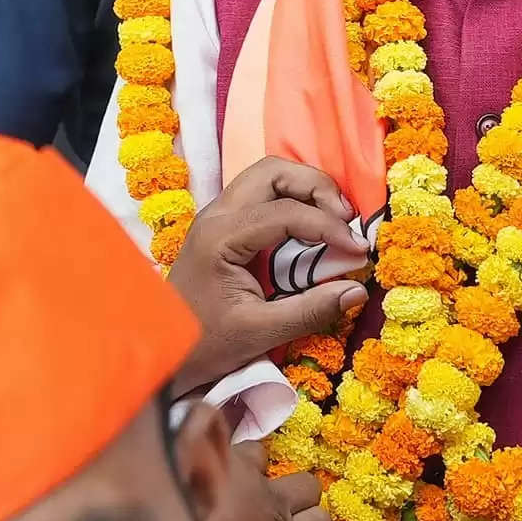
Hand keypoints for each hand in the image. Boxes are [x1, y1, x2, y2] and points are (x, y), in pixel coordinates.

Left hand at [169, 158, 370, 385]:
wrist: (163, 349)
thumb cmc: (204, 342)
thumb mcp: (260, 332)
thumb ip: (310, 310)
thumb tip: (358, 291)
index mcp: (221, 236)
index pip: (286, 211)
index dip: (329, 227)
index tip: (358, 251)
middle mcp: (217, 214)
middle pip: (274, 171)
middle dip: (317, 188)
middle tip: (345, 221)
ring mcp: (218, 215)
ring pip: (268, 176)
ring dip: (306, 190)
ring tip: (334, 222)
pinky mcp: (225, 225)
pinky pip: (264, 195)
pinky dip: (294, 201)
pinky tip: (313, 229)